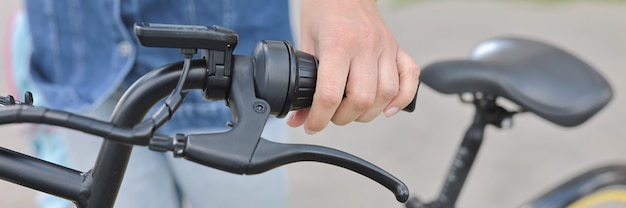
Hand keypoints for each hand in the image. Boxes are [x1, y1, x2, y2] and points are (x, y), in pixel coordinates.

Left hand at [287, 0, 419, 134]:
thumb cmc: (323, 9)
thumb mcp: (305, 41)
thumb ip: (303, 79)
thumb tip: (299, 116)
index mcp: (338, 43)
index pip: (331, 94)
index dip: (319, 118)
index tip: (312, 126)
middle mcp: (366, 46)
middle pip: (361, 99)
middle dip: (343, 118)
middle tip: (331, 115)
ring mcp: (386, 47)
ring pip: (386, 94)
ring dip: (368, 113)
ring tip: (352, 111)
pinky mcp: (398, 48)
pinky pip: (411, 78)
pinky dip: (402, 99)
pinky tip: (388, 108)